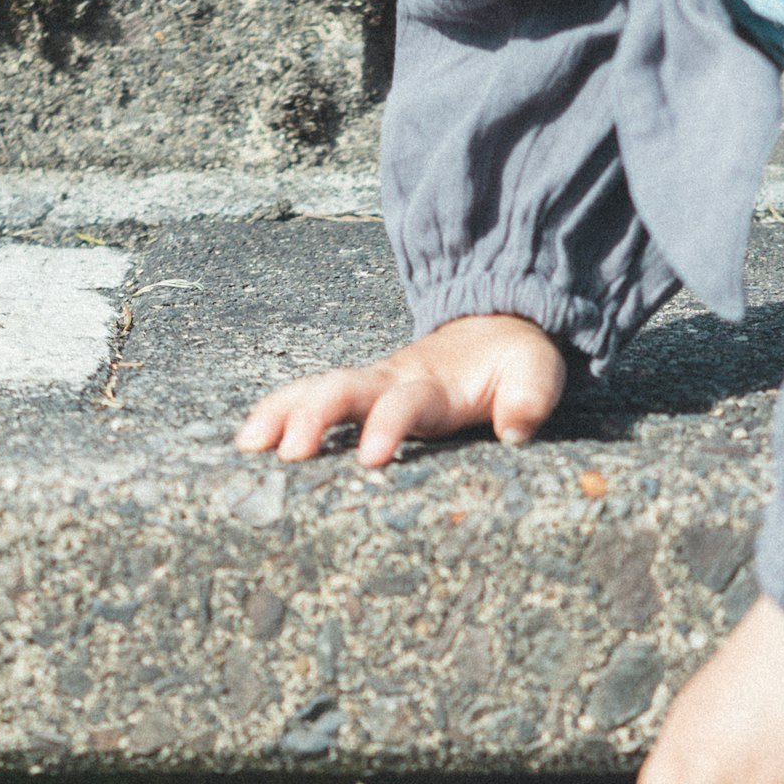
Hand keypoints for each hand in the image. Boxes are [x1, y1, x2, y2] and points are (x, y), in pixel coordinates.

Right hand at [234, 314, 567, 468]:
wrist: (495, 324)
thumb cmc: (514, 360)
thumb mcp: (536, 372)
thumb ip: (528, 398)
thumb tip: (514, 431)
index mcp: (434, 383)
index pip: (404, 404)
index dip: (387, 426)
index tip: (370, 459)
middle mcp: (392, 380)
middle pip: (342, 391)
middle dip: (312, 418)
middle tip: (288, 455)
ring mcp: (370, 385)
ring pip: (314, 389)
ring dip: (279, 413)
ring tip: (247, 446)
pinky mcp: (358, 395)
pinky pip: (308, 397)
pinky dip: (275, 412)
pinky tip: (247, 441)